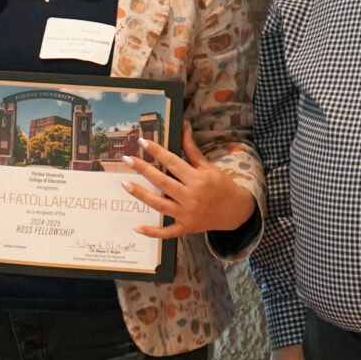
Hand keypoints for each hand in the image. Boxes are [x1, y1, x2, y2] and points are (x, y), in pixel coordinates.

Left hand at [124, 128, 256, 239]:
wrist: (236, 211)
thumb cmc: (221, 186)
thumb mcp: (208, 166)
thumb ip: (192, 149)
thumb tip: (184, 127)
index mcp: (198, 179)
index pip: (173, 162)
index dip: (157, 151)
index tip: (143, 142)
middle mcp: (191, 197)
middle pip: (162, 182)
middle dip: (143, 169)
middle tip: (127, 159)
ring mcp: (187, 214)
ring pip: (159, 204)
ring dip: (141, 194)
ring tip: (125, 184)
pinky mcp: (186, 228)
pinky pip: (167, 232)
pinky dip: (152, 232)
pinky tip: (137, 228)